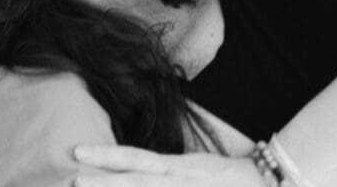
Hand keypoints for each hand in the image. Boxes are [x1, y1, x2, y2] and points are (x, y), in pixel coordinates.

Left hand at [73, 145, 261, 186]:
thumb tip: (136, 168)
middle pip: (134, 179)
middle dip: (103, 181)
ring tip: (84, 184)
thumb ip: (164, 170)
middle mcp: (176, 178)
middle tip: (71, 177)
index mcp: (173, 165)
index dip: (106, 155)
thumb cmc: (224, 176)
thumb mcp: (190, 167)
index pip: (134, 158)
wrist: (265, 181)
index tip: (78, 153)